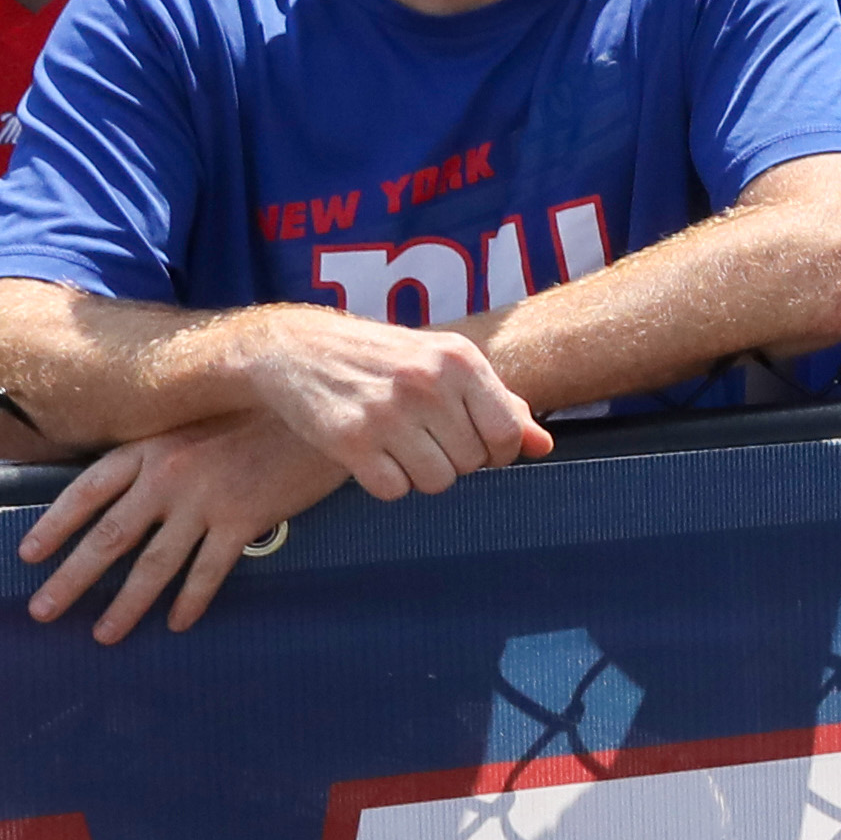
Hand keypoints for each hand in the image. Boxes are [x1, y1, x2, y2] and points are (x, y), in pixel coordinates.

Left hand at [17, 413, 347, 641]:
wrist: (318, 412)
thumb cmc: (260, 415)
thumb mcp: (197, 424)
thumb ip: (163, 454)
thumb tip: (132, 493)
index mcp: (150, 447)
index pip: (86, 491)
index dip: (54, 526)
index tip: (28, 555)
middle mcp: (169, 475)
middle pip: (109, 536)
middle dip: (71, 579)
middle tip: (42, 611)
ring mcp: (205, 500)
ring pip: (153, 564)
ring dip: (125, 605)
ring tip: (104, 633)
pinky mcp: (244, 519)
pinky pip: (208, 571)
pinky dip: (191, 601)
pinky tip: (178, 623)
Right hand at [218, 306, 550, 495]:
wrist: (297, 349)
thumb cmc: (384, 359)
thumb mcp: (446, 364)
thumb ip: (499, 403)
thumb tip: (543, 446)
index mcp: (459, 359)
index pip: (508, 434)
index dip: (497, 452)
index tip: (476, 444)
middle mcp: (427, 382)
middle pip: (471, 463)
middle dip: (453, 460)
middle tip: (424, 437)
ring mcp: (387, 411)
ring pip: (436, 482)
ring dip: (420, 474)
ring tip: (400, 444)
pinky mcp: (350, 439)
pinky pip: (393, 490)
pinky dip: (386, 482)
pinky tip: (373, 455)